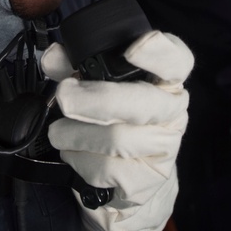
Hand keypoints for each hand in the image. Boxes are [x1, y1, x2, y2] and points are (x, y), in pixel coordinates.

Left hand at [41, 30, 192, 230]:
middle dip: (96, 100)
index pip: (176, 62)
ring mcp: (163, 149)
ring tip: (59, 132)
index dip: (159, 53)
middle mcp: (172, 113)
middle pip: (142, 104)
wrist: (134, 181)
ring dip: (77, 134)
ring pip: (119, 139)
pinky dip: (80, 160)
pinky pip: (107, 169)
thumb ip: (75, 68)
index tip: (133, 48)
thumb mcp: (98, 89)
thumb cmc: (115, 123)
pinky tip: (74, 154)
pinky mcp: (146, 181)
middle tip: (64, 96)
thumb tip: (54, 57)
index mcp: (165, 82)